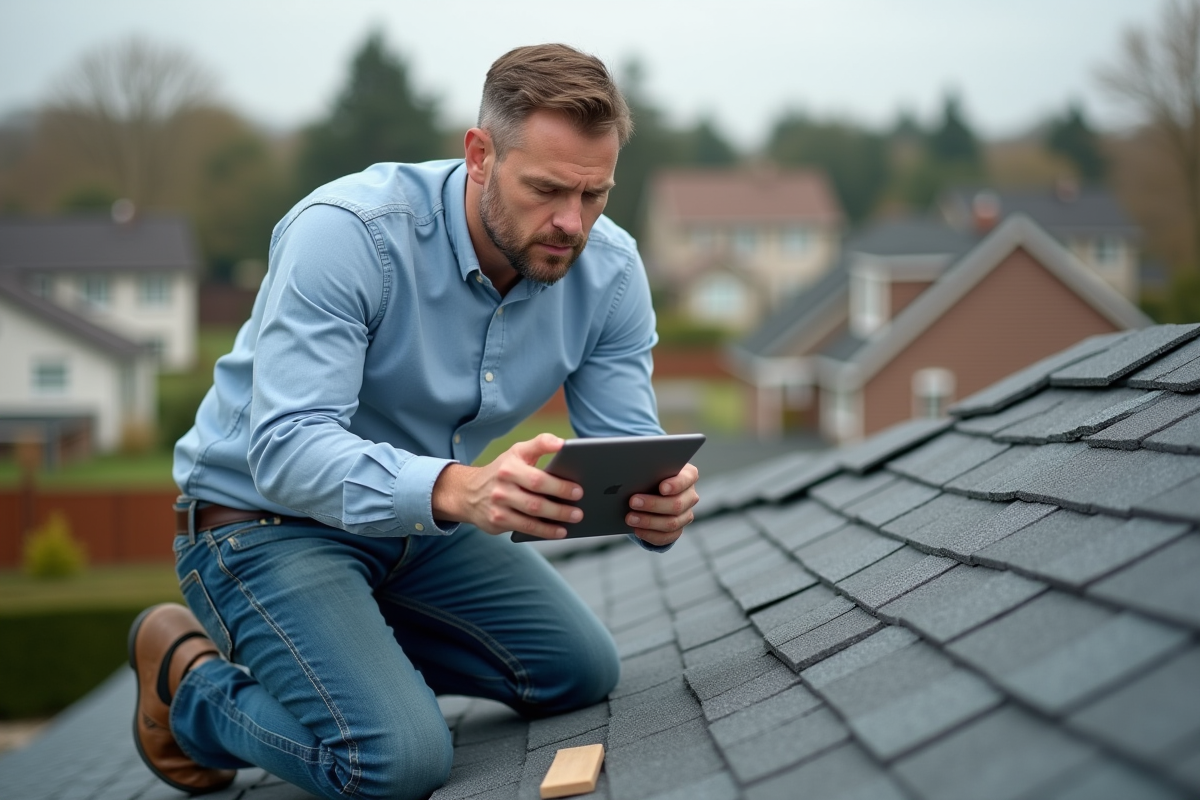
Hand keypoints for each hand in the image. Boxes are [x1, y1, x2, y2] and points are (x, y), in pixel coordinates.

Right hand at [431, 433, 583, 539]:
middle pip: (537, 495)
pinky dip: (545, 531)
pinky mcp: (497, 521)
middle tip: (581, 502)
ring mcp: (499, 504)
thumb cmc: (502, 470)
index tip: (578, 488)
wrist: (467, 492)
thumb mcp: (517, 452)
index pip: (537, 474)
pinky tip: (560, 531)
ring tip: (575, 517)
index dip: (558, 482)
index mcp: (510, 465)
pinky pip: (525, 527)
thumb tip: (562, 443)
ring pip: (533, 513)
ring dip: (557, 517)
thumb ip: (539, 444)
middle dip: (561, 501)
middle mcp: (503, 484)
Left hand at [626, 463, 699, 547]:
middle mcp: (690, 496)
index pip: (687, 479)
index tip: (662, 488)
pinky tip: (637, 530)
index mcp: (688, 476)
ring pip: (671, 523)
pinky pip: (666, 537)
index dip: (676, 485)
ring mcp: (686, 515)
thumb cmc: (651, 475)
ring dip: (648, 521)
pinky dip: (650, 534)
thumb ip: (649, 470)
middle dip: (653, 504)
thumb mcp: (651, 469)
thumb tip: (632, 474)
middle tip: (632, 501)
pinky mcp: (677, 530)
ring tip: (630, 518)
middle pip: (677, 504)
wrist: (650, 492)